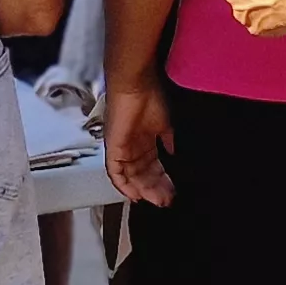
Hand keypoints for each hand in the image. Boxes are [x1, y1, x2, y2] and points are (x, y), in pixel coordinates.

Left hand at [102, 79, 174, 205]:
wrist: (135, 84)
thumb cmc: (150, 96)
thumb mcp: (164, 123)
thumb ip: (167, 140)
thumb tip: (173, 152)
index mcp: (143, 140)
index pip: (152, 166)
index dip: (161, 180)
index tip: (172, 191)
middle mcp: (131, 146)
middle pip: (142, 174)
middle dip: (156, 188)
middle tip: (168, 200)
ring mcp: (121, 148)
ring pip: (131, 176)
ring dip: (145, 190)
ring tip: (159, 200)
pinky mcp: (113, 148)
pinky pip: (115, 173)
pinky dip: (124, 186)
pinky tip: (136, 196)